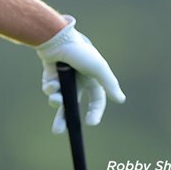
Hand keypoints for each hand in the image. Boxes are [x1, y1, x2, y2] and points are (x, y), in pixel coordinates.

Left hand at [35, 16, 125, 133]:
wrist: (56, 38)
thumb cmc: (80, 52)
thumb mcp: (98, 68)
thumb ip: (110, 84)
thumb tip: (121, 99)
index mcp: (92, 78)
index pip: (97, 100)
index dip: (95, 112)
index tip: (90, 122)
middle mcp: (78, 79)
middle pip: (72, 104)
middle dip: (64, 118)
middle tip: (57, 131)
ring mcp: (63, 78)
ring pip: (58, 98)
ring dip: (56, 101)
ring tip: (55, 99)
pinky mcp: (50, 75)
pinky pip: (49, 88)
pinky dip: (50, 87)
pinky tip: (51, 81)